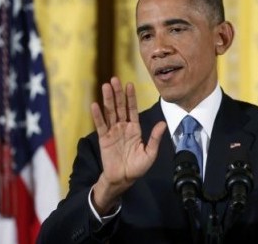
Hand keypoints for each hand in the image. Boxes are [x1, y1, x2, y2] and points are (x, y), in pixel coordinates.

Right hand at [90, 77, 165, 213]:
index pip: (132, 109)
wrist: (123, 179)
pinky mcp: (104, 139)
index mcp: (135, 129)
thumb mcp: (149, 153)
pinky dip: (97, 115)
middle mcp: (123, 127)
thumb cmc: (137, 167)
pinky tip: (94, 105)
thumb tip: (163, 124)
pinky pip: (101, 125)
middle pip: (119, 107)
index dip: (131, 97)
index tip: (130, 84)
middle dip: (117, 93)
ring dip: (107, 99)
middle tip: (114, 79)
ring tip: (105, 86)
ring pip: (109, 112)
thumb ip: (154, 138)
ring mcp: (113, 132)